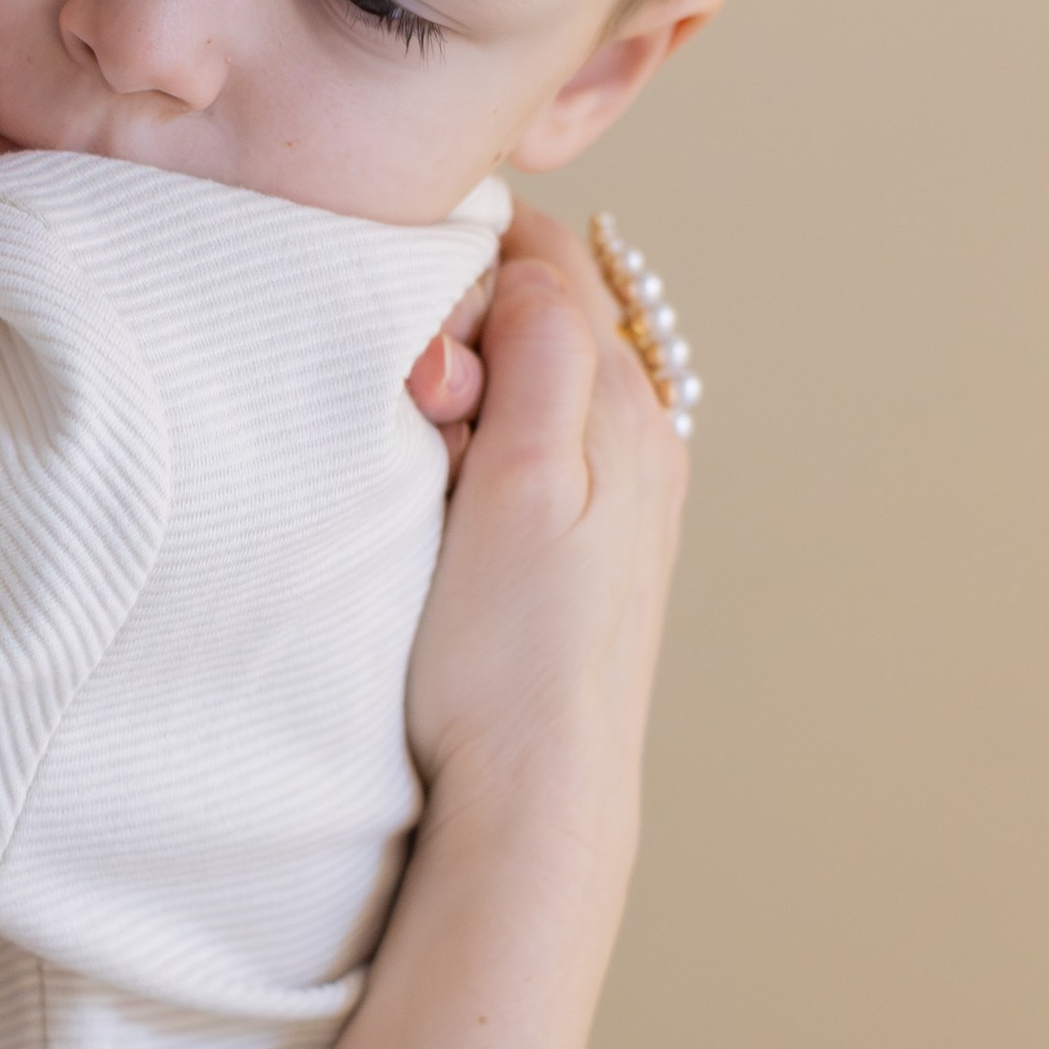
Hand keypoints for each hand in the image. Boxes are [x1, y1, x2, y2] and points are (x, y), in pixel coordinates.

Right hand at [404, 205, 688, 889]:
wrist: (540, 796)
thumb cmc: (508, 657)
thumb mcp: (518, 484)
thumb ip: (538, 361)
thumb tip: (534, 268)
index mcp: (628, 412)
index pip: (553, 264)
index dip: (470, 252)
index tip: (400, 289)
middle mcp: (648, 442)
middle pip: (557, 314)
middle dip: (474, 312)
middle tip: (409, 382)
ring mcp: (631, 498)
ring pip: (552, 378)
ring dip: (484, 376)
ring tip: (425, 433)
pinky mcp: (602, 548)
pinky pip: (551, 440)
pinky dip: (499, 431)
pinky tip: (456, 481)